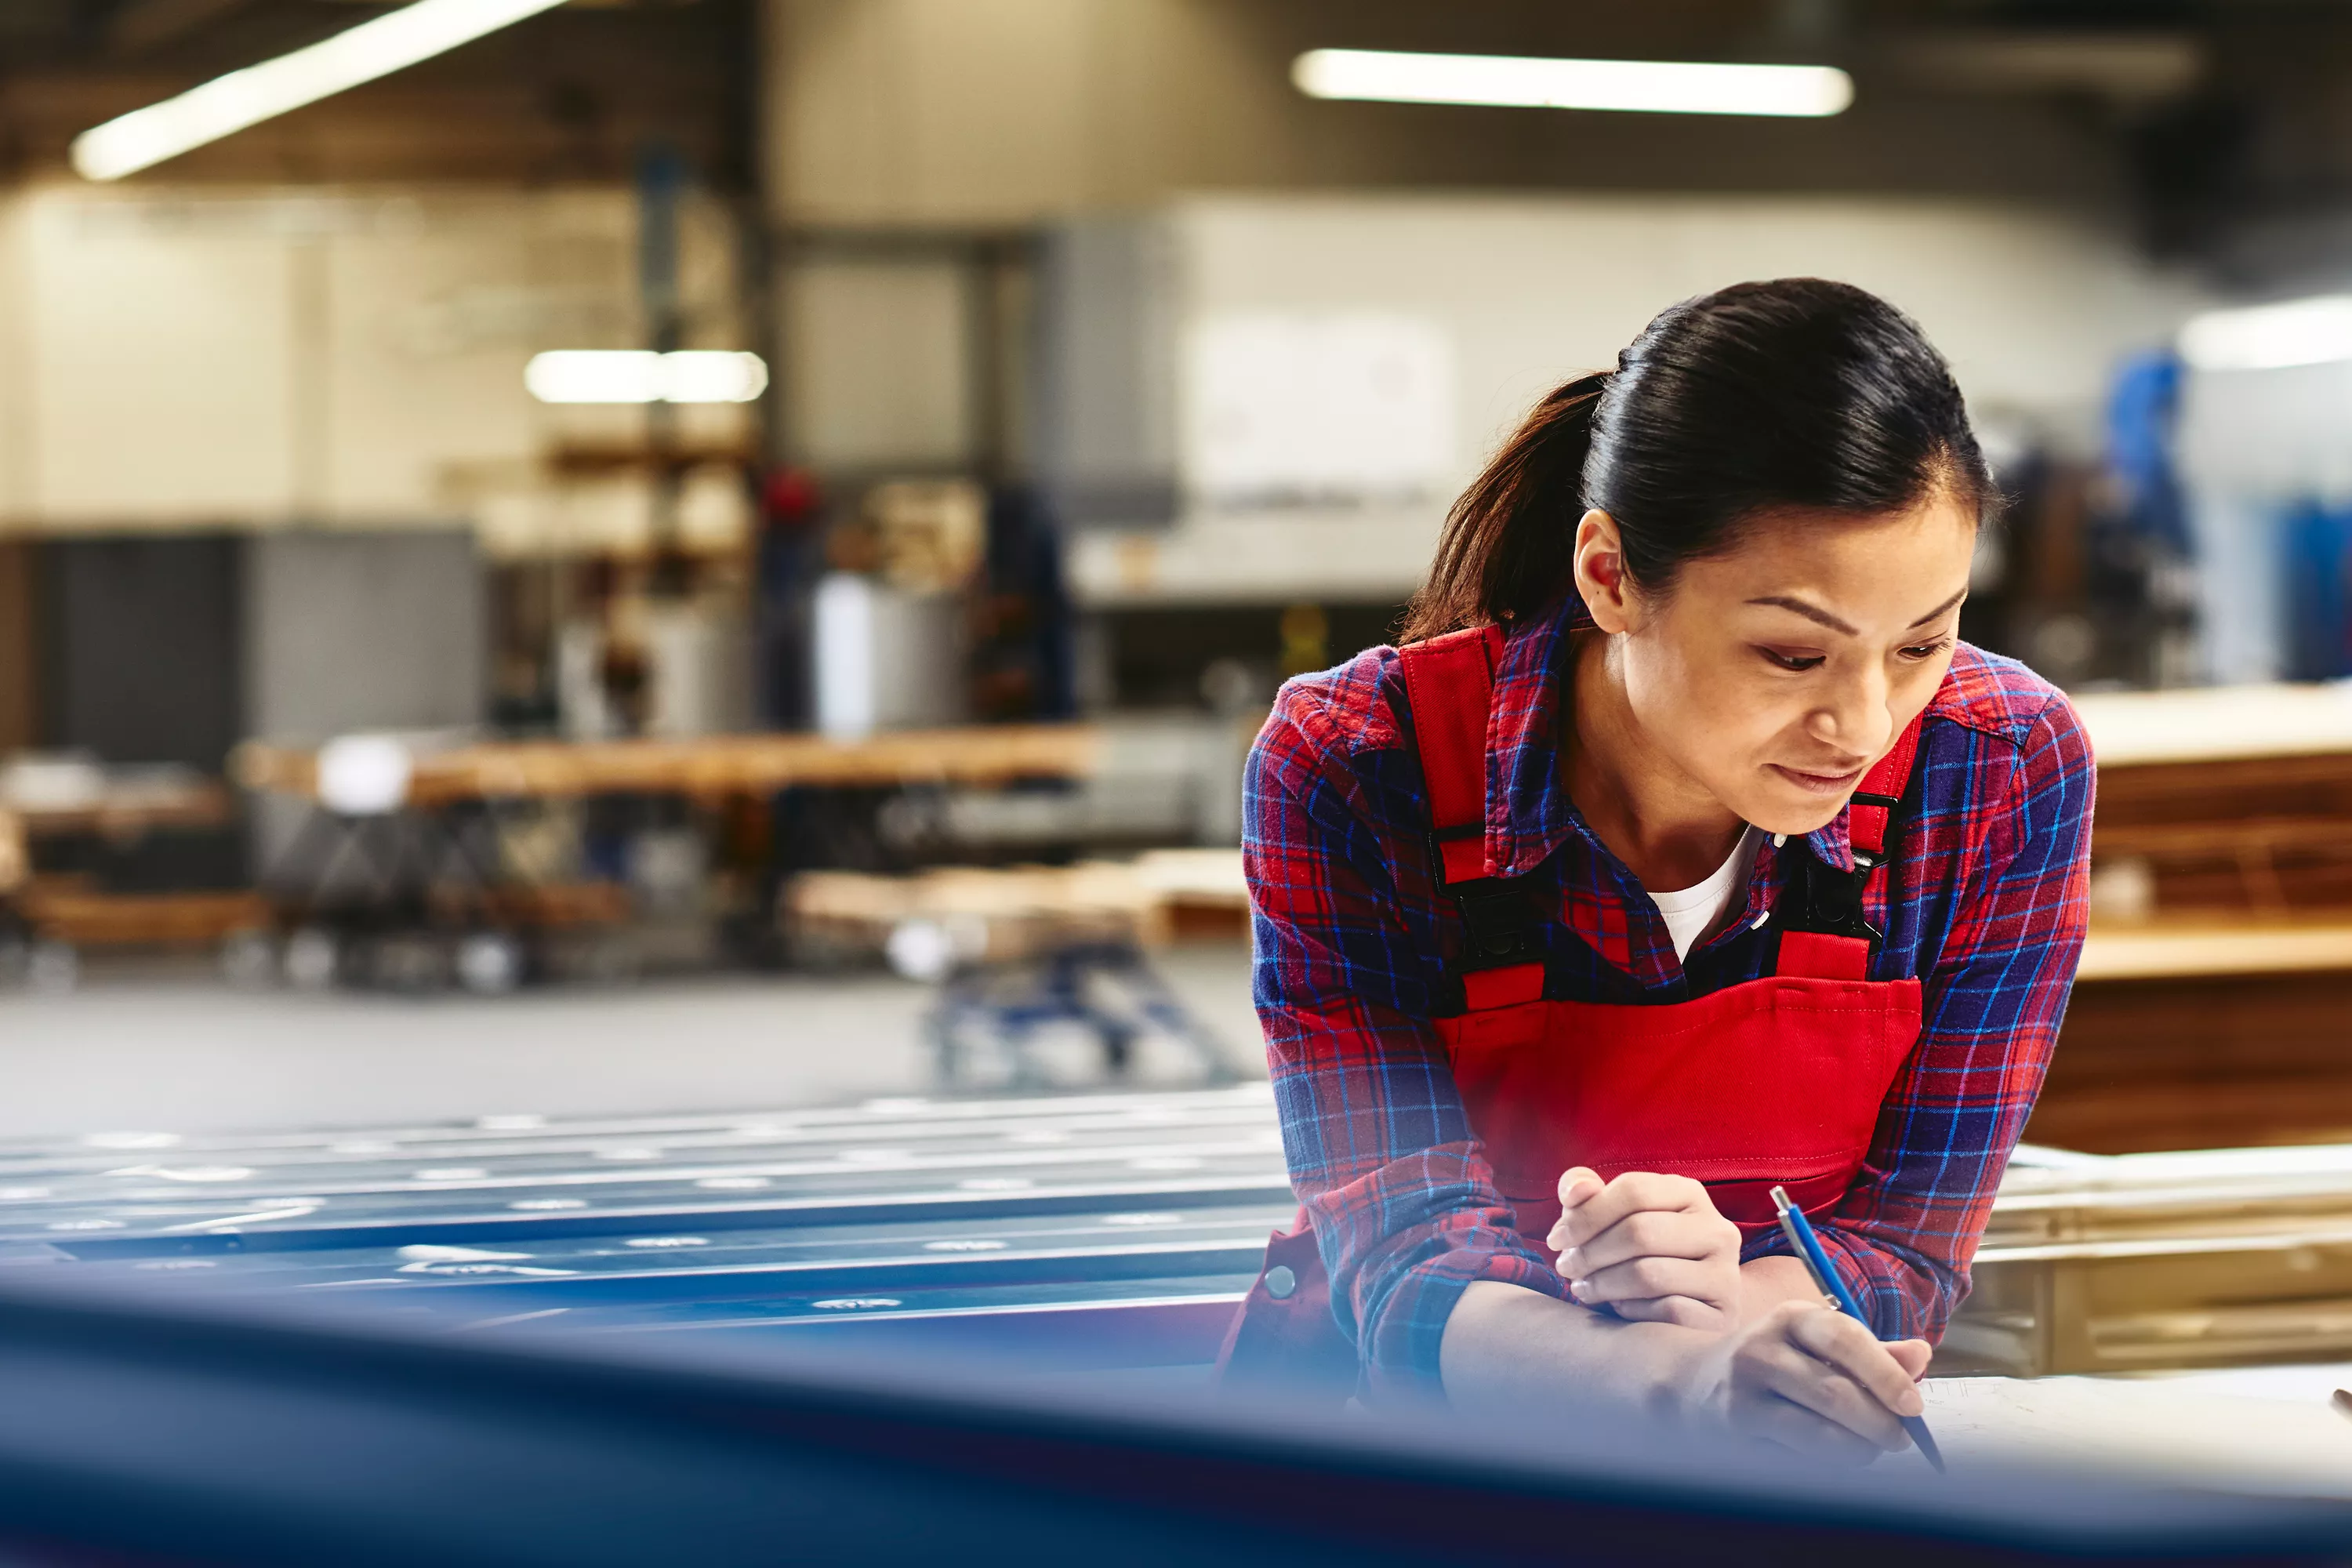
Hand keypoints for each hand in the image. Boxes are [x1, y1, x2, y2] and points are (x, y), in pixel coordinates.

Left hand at [1546, 1166, 1742, 1330]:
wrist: (1696, 1299)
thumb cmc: (1643, 1250)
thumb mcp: (1613, 1214)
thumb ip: (1586, 1193)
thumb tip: (1575, 1191)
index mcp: (1689, 1193)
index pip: (1634, 1190)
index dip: (1586, 1214)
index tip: (1556, 1239)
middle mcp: (1717, 1229)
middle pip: (1639, 1232)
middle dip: (1590, 1252)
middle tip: (1566, 1268)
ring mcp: (1726, 1273)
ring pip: (1649, 1274)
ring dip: (1603, 1284)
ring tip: (1582, 1289)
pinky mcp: (1725, 1313)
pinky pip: (1668, 1311)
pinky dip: (1632, 1310)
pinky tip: (1618, 1308)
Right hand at [1688, 1300, 1933, 1463]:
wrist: (1693, 1381)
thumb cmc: (1776, 1362)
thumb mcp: (1816, 1343)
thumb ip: (1871, 1351)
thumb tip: (1921, 1354)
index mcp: (1791, 1318)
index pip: (1845, 1339)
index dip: (1886, 1375)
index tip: (1914, 1407)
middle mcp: (1761, 1350)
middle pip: (1836, 1395)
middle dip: (1880, 1425)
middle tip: (1899, 1439)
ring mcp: (1742, 1394)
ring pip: (1818, 1435)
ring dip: (1858, 1451)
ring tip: (1869, 1450)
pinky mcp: (1734, 1433)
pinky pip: (1795, 1460)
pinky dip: (1823, 1465)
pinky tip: (1826, 1456)